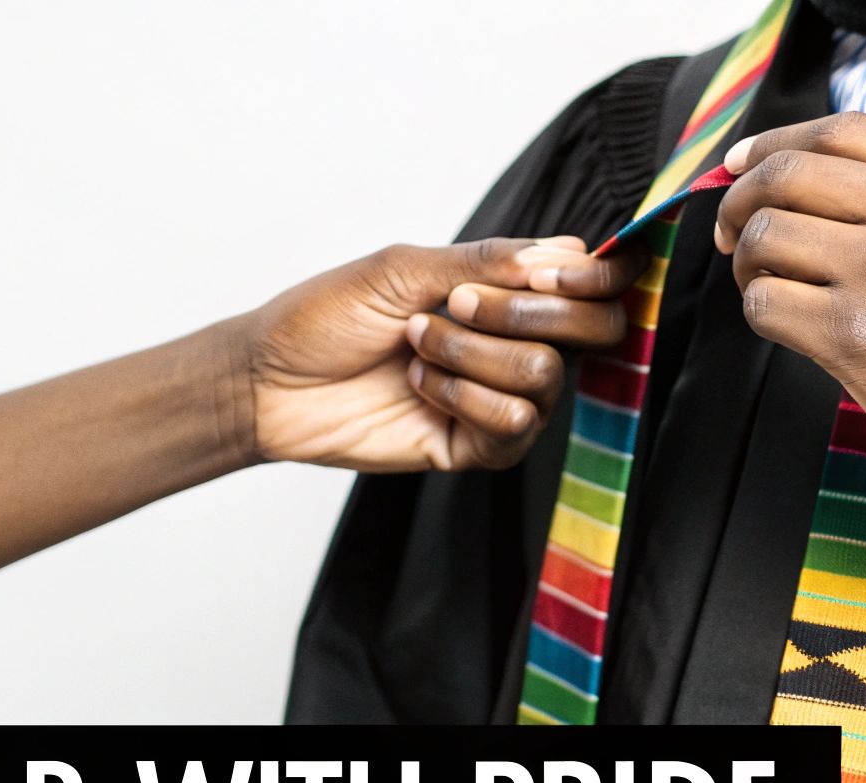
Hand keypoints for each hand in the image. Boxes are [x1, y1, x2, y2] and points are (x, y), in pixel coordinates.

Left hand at [231, 237, 645, 471]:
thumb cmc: (325, 316)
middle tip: (457, 302)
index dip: (596, 276)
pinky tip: (419, 386)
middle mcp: (515, 343)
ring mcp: (500, 397)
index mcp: (506, 291)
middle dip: (528, 311)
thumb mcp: (402, 267)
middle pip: (593, 331)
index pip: (592, 283)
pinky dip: (463, 396)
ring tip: (416, 344)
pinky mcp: (479, 447)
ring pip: (544, 376)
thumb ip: (485, 261)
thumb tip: (565, 253)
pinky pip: (512, 425)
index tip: (554, 269)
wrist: (269, 380)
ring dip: (473, 353)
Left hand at [715, 113, 865, 555]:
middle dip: (741, 200)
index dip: (774, 143)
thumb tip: (813, 168)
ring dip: (747, 260)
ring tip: (766, 280)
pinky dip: (759, 308)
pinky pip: (765, 303)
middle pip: (789, 175)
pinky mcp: (858, 338)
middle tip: (734, 230)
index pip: (839, 130)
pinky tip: (786, 321)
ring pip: (766, 236)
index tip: (741, 163)